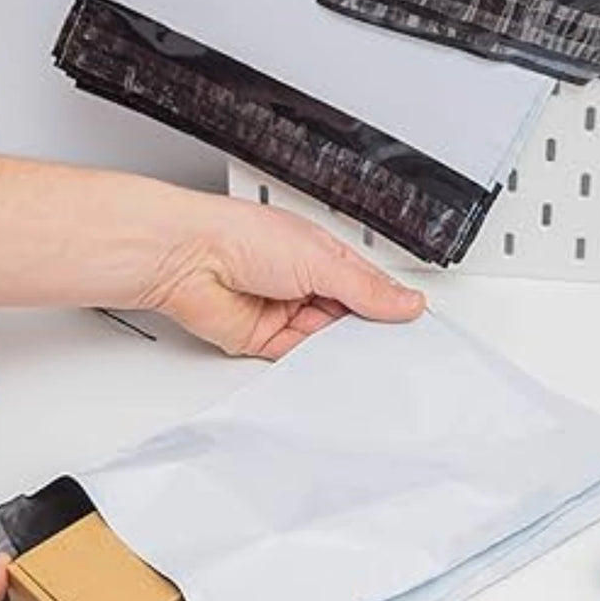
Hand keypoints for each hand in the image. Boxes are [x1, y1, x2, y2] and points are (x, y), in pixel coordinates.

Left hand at [135, 193, 425, 358]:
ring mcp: (281, 311)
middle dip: (366, 329)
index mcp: (318, 254)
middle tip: (392, 344)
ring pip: (323, 339)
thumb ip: (364, 289)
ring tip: (365, 355)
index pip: (363, 284)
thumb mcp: (320, 260)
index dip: (386, 303)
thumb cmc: (241, 236)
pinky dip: (313, 363)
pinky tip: (332, 364)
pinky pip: (296, 357)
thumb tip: (405, 302)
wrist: (189, 259)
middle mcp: (300, 282)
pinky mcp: (262, 340)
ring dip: (340, 348)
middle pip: (346, 315)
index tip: (411, 320)